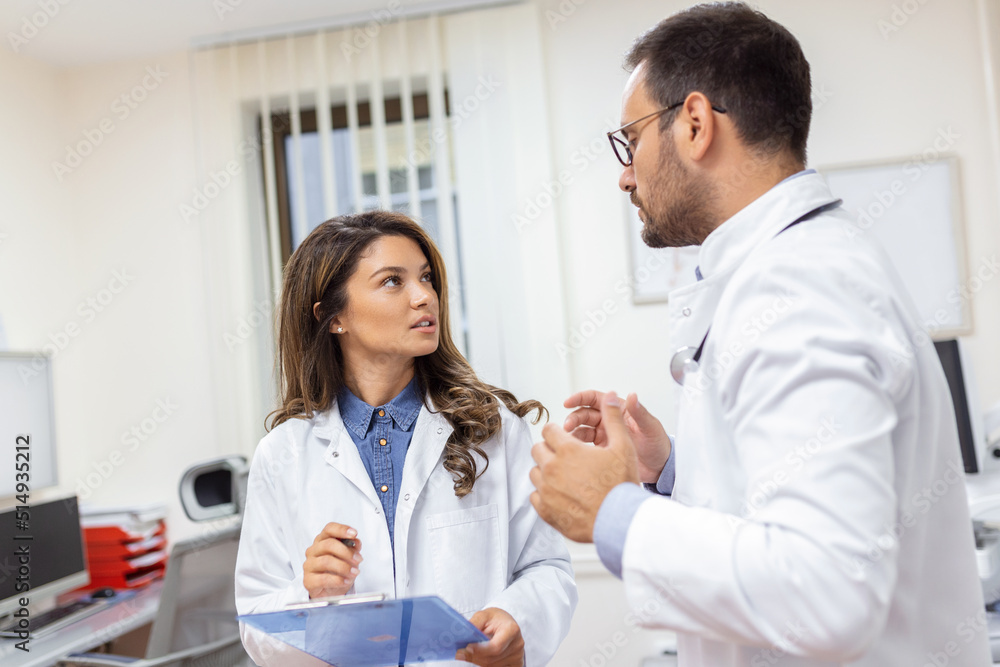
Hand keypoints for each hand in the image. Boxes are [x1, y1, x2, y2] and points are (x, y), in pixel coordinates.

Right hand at [302, 523, 362, 598]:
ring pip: (326, 561)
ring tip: (354, 572)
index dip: (342, 529)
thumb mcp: (349, 557)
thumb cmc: (338, 570)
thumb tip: (356, 542)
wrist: (331, 591)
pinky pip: (323, 579)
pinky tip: (346, 581)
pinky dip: (338, 580)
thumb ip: (352, 547)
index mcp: (322, 540)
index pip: (329, 529)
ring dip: (344, 567)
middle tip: (358, 559)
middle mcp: (313, 550)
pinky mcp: (308, 581)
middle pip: (328, 544)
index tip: (354, 533)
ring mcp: (309, 565)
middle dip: (346, 552)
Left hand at [456, 607, 523, 665]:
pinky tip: (483, 656)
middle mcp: (517, 644)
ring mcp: (518, 655)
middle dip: (475, 657)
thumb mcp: (483, 615)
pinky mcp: (517, 663)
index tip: (466, 648)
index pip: (495, 647)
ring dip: (479, 661)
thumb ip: (473, 625)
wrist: (506, 622)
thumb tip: (460, 637)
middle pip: (492, 658)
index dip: (479, 650)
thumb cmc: (494, 618)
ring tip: (473, 651)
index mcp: (512, 629)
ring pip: (493, 666)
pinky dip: (487, 664)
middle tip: (460, 653)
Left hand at [530, 392, 639, 541]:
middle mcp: (552, 468)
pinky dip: (545, 494)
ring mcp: (546, 490)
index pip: (549, 430)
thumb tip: (609, 395)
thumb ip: (613, 418)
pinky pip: (535, 496)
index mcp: (568, 450)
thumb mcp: (623, 446)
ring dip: (546, 471)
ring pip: (535, 472)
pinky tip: (561, 495)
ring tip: (565, 478)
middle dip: (549, 450)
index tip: (565, 440)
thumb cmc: (621, 485)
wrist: (619, 521)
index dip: (558, 433)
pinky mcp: (545, 510)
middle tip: (566, 459)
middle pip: (538, 449)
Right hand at [564, 389, 670, 482]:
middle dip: (574, 418)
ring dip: (573, 432)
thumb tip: (632, 395)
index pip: (595, 399)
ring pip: (582, 429)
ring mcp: (605, 435)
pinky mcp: (603, 449)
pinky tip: (574, 449)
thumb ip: (640, 412)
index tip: (568, 403)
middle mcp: (610, 420)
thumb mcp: (650, 428)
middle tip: (567, 426)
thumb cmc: (658, 445)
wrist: (660, 468)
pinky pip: (586, 444)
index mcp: (620, 409)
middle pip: (584, 414)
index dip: (580, 398)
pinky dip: (578, 445)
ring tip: (568, 439)